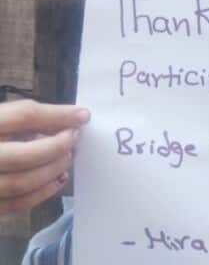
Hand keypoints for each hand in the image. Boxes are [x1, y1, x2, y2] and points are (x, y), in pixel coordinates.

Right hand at [0, 100, 87, 214]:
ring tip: (69, 157)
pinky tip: (58, 179)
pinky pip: (15, 204)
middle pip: (23, 155)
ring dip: (53, 170)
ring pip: (21, 183)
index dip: (57, 115)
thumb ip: (18, 118)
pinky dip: (42, 192)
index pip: (22, 115)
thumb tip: (62, 121)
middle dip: (56, 147)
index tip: (83, 115)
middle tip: (75, 139)